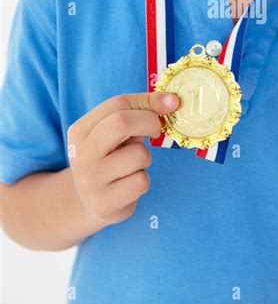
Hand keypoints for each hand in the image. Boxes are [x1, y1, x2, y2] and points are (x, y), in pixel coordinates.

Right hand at [67, 91, 179, 226]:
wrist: (90, 203)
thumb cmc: (111, 159)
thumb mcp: (114, 134)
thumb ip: (137, 114)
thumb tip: (172, 100)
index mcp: (80, 130)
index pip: (118, 104)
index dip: (149, 101)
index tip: (171, 102)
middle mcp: (81, 154)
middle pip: (122, 123)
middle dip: (150, 123)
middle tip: (156, 131)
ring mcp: (90, 180)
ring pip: (139, 155)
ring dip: (146, 158)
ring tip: (133, 166)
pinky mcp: (105, 203)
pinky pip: (141, 181)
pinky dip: (143, 181)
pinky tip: (130, 185)